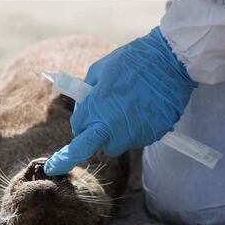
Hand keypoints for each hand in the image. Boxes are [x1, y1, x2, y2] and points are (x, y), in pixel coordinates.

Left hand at [44, 27, 197, 175]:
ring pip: (122, 140)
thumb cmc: (130, 61)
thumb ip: (86, 94)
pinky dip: (140, 125)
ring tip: (131, 103)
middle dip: (100, 132)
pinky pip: (140, 136)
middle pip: (100, 144)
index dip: (74, 137)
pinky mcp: (153, 134)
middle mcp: (115, 129)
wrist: (169, 59)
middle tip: (108, 111)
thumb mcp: (98, 71)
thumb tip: (83, 107)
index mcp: (96, 114)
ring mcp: (136, 134)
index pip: (77, 141)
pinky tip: (145, 105)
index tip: (54, 166)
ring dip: (121, 128)